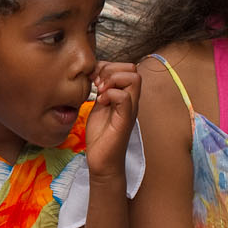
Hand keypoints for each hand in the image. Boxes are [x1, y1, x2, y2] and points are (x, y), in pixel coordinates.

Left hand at [84, 61, 139, 180]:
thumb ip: (100, 91)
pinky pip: (125, 97)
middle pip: (133, 69)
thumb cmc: (100, 135)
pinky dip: (110, 95)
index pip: (127, 68)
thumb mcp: (98, 106)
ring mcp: (130, 109)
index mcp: (125, 95)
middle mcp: (131, 100)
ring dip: (112, 80)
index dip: (109, 66)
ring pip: (133, 78)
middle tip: (97, 84)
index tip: (94, 79)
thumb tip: (95, 73)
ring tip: (99, 92)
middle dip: (111, 70)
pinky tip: (100, 103)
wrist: (102, 161)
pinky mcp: (125, 120)